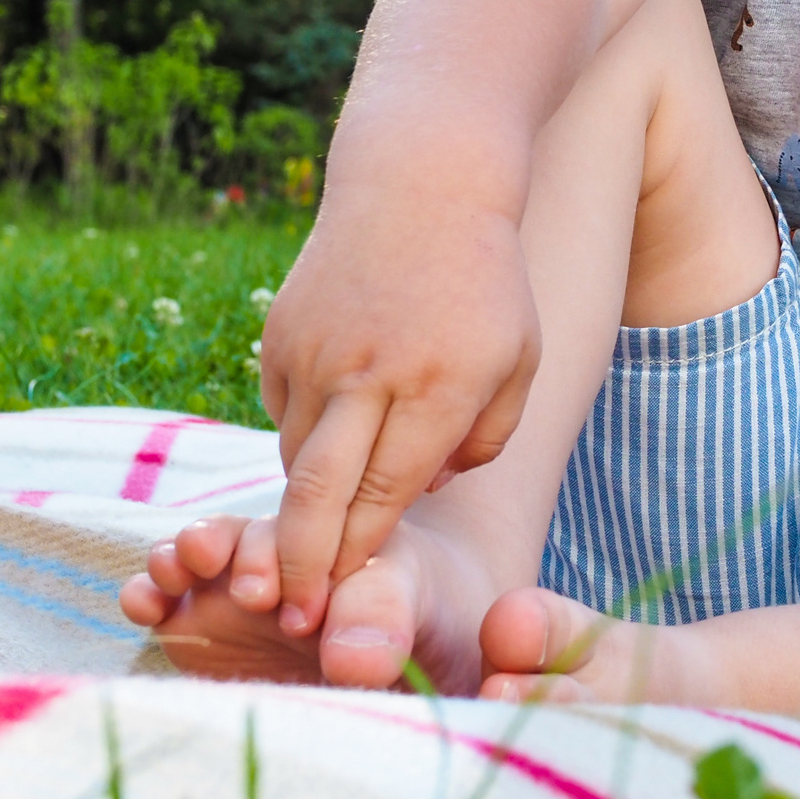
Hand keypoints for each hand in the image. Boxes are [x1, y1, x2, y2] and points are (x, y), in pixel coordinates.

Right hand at [259, 202, 540, 637]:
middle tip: (289, 615)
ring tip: (312, 544)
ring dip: (304, 505)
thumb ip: (483, 439)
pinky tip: (331, 440)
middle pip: (318, 496)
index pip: (385, 499)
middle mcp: (368, 375)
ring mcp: (317, 353)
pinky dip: (303, 439)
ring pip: (295, 458)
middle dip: (299, 567)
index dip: (357, 560)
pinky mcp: (281, 337)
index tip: (337, 606)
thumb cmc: (486, 282)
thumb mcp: (518, 360)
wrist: (422, 182)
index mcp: (437, 387)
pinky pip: (283, 412)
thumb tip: (422, 496)